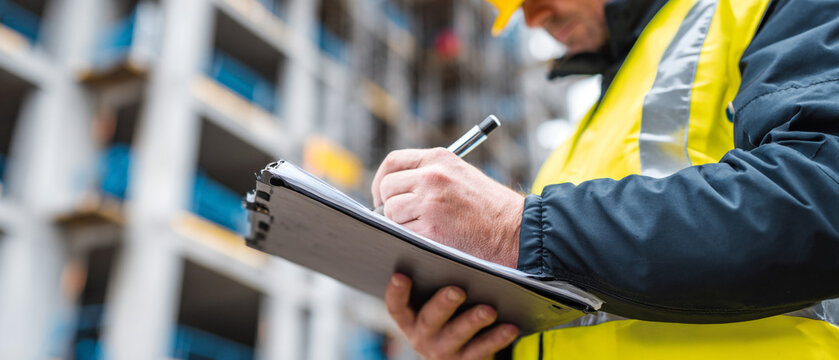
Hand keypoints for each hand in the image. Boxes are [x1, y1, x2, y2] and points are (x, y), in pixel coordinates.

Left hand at [371, 148, 524, 267]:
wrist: (516, 230)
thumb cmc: (490, 207)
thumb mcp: (460, 175)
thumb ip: (430, 175)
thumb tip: (394, 189)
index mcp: (439, 158)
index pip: (393, 161)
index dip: (382, 180)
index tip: (382, 194)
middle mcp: (432, 176)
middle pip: (388, 187)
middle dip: (389, 205)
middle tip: (401, 219)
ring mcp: (430, 202)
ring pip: (391, 211)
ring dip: (400, 224)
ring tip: (423, 229)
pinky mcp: (431, 229)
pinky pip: (402, 232)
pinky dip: (410, 239)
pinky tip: (428, 240)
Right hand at [386, 274, 518, 358]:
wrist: (463, 350)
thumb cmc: (448, 311)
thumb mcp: (433, 298)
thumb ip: (433, 276)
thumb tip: (439, 231)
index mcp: (410, 319)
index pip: (397, 307)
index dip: (397, 292)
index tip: (401, 275)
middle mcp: (422, 336)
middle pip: (429, 320)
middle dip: (443, 304)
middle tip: (458, 290)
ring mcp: (443, 351)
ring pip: (457, 335)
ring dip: (473, 321)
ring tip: (489, 310)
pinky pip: (482, 350)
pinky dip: (497, 338)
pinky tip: (510, 326)